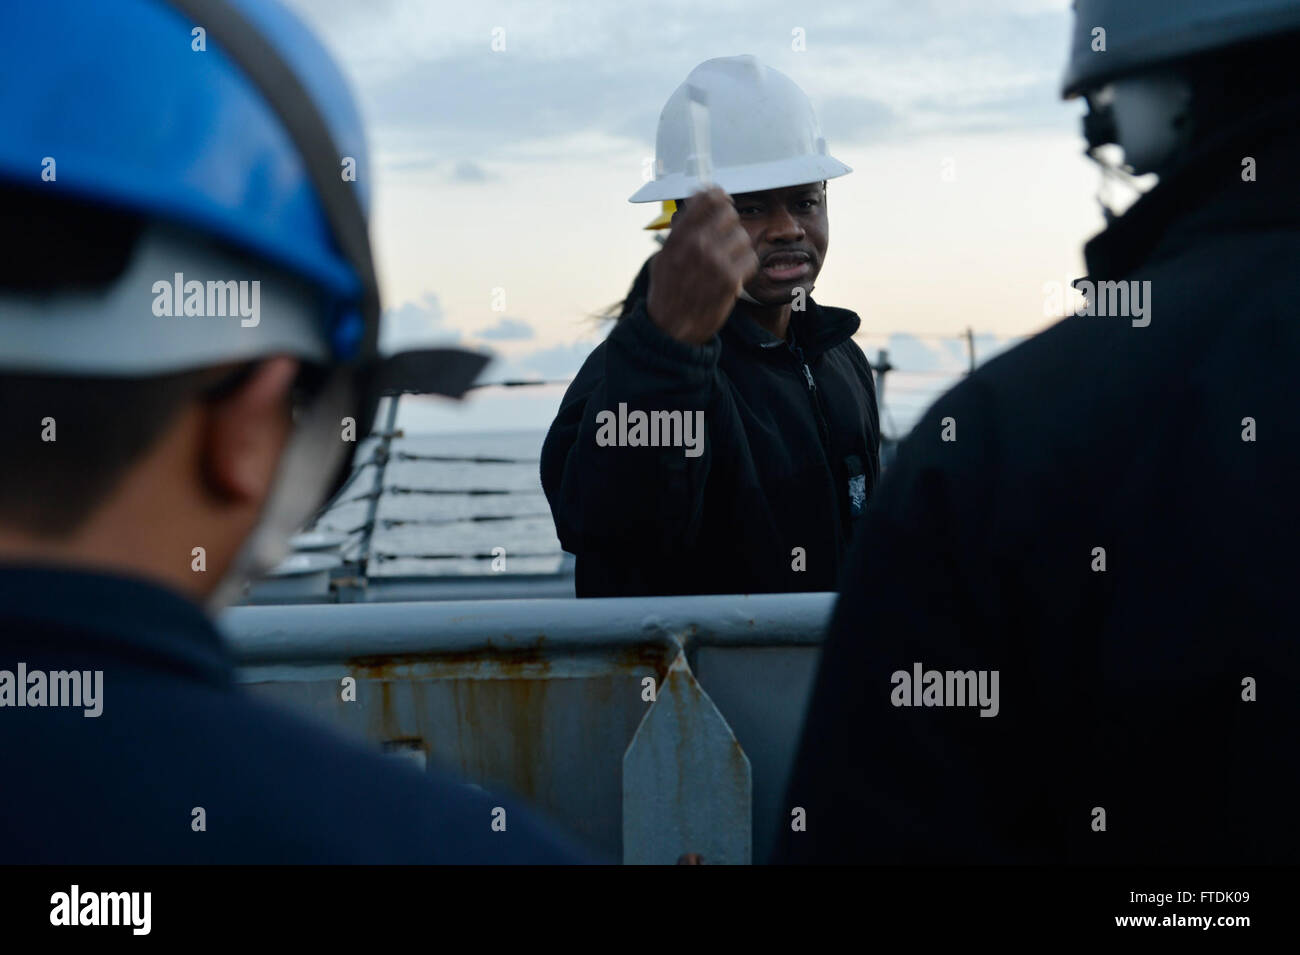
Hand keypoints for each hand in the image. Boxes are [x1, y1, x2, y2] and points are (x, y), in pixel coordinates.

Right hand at [645, 187, 758, 344]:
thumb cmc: (667, 294)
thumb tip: (695, 204)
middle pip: (729, 213)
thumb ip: (679, 232)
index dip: (717, 196)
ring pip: (743, 236)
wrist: (672, 331)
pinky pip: (751, 258)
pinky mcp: (731, 280)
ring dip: (738, 247)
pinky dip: (745, 266)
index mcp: (678, 236)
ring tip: (727, 260)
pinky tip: (734, 274)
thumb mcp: (662, 258)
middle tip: (725, 235)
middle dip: (729, 223)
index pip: (706, 198)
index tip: (721, 200)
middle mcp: (696, 245)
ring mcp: (715, 262)